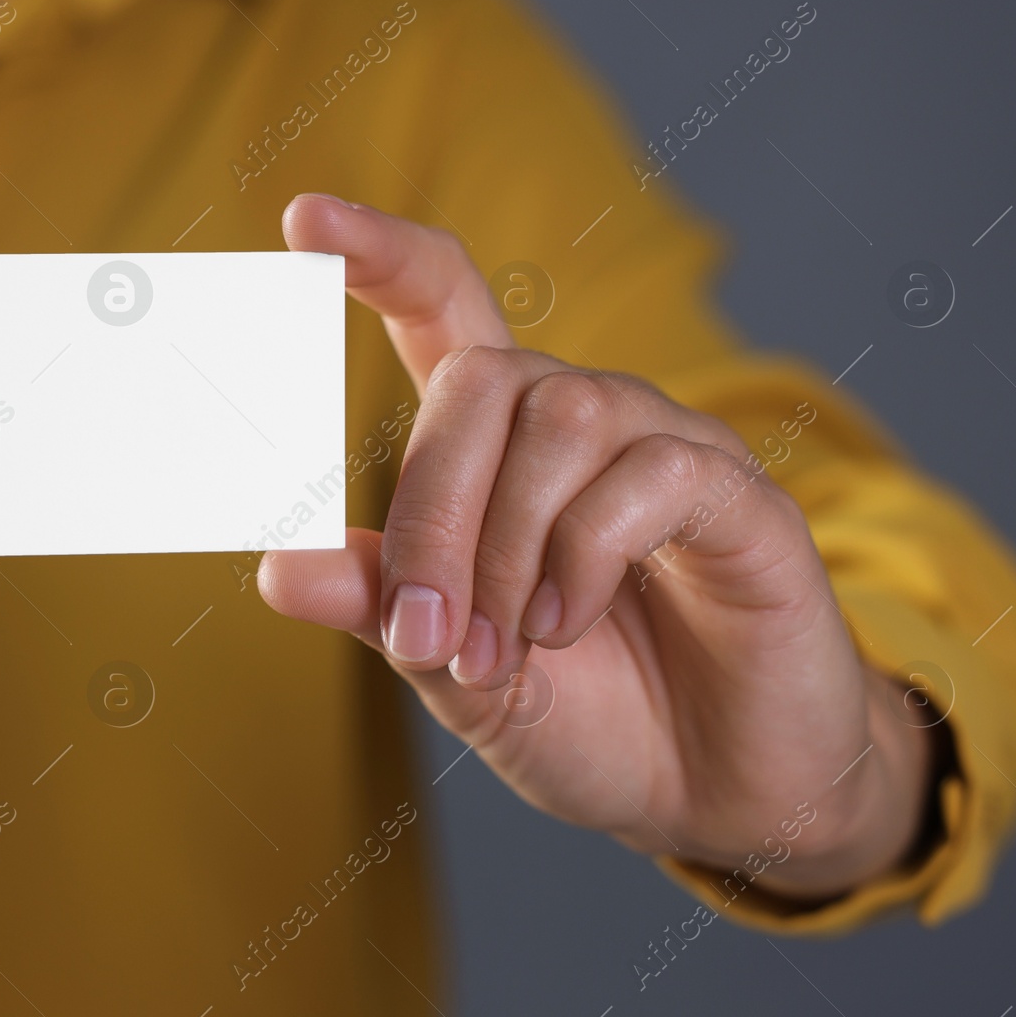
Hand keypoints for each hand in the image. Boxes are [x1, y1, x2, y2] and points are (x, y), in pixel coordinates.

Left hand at [260, 194, 937, 900]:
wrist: (713, 795)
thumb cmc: (590, 718)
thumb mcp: (457, 674)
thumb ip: (383, 613)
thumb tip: (277, 568)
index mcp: (502, 448)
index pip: (444, 304)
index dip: (379, 254)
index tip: (304, 221)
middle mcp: (583, 422)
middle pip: (483, 373)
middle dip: (431, 509)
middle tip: (429, 633)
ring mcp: (667, 449)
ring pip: (561, 418)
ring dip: (507, 547)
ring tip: (507, 648)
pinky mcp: (738, 495)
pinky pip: (650, 473)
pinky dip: (585, 555)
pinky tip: (568, 625)